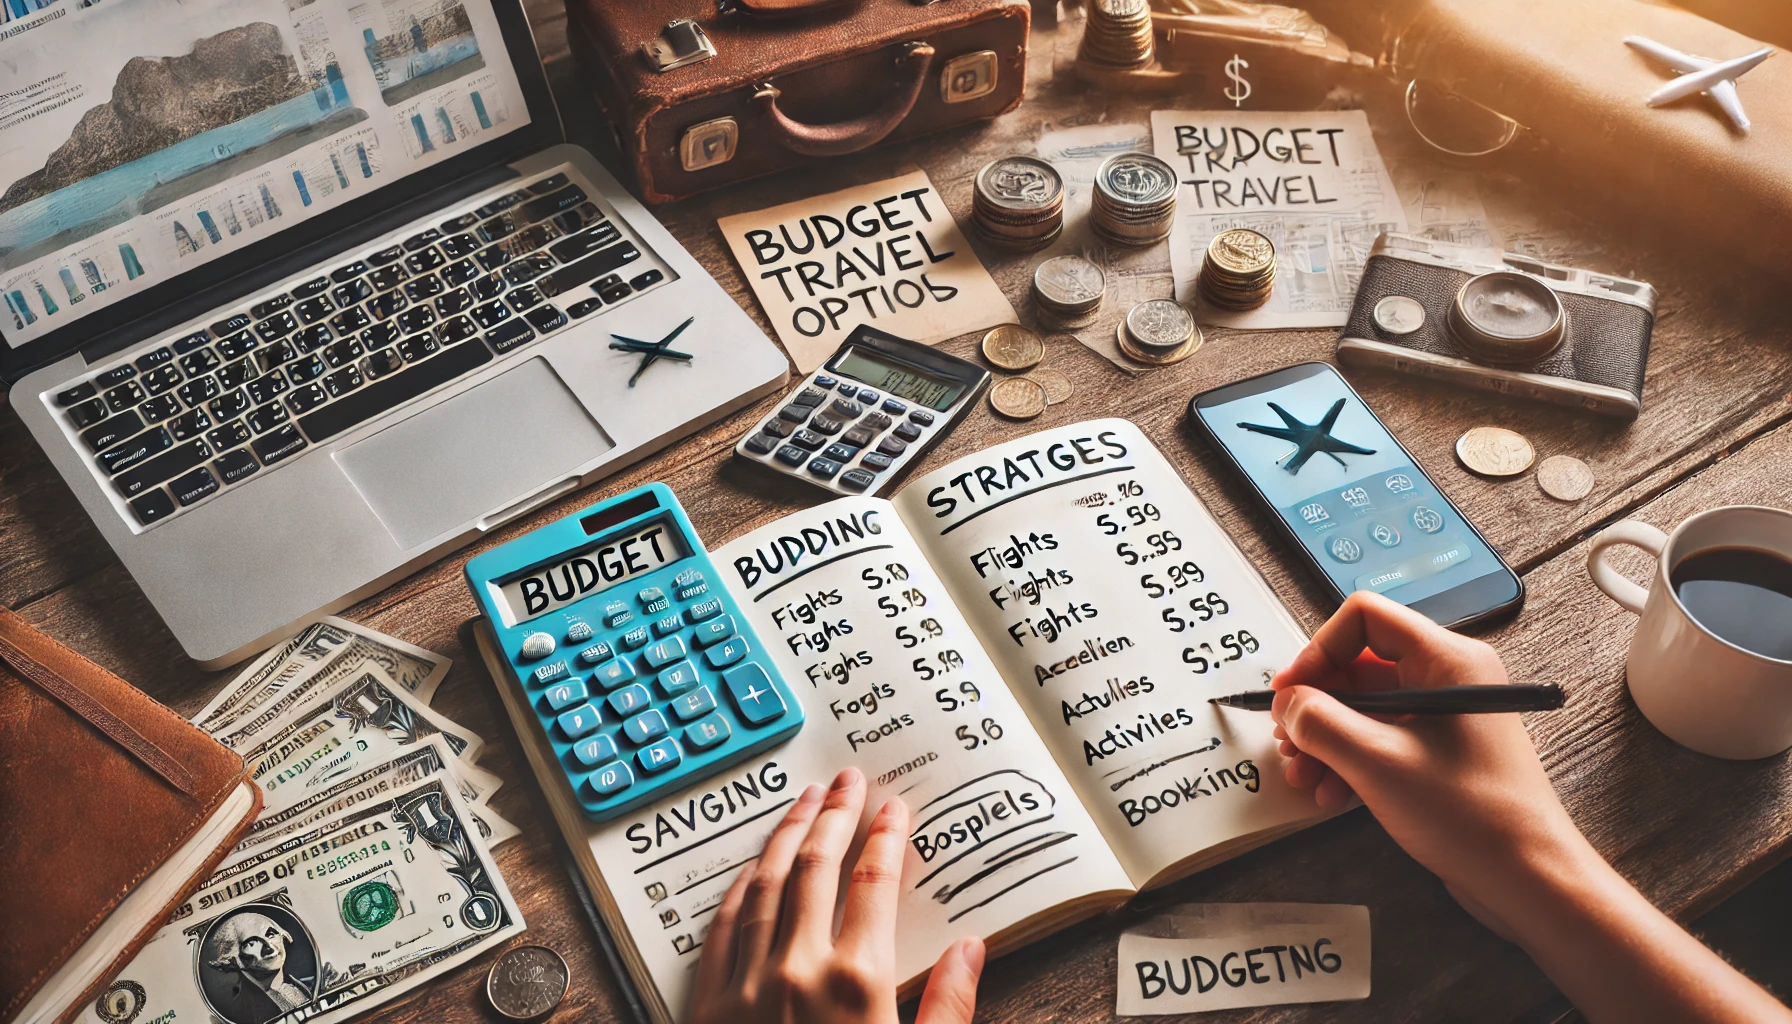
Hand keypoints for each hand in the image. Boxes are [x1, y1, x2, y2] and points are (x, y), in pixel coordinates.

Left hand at [689, 767, 985, 1023]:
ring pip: (764, 886)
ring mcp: (744, 987)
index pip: (874, 881)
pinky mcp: (706, 1008)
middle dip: (834, 813)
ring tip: (802, 801)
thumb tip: (970, 951)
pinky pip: (721, 927)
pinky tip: (752, 870)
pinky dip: (740, 887)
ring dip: (786, 836)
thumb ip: (946, 1011)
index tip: (894, 805)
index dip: (886, 835)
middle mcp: (795, 971)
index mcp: (856, 984)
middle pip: (817, 867)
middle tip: (846, 777)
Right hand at [1270, 592, 1791, 1023]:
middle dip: (1316, 705)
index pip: (1365, 618)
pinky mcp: (1438, 752)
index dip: (1318, 650)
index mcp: (1447, 660)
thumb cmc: (1473, 814)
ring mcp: (1444, 716)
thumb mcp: (1377, 762)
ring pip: (1364, 707)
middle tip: (1288, 739)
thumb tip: (1288, 703)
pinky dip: (1349, 760)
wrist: (1526, 877)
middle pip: (1359, 665)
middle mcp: (1448, 678)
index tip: (1290, 690)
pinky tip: (1332, 794)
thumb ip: (1320, 723)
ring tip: (1304, 775)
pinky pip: (1380, 738)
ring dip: (1325, 738)